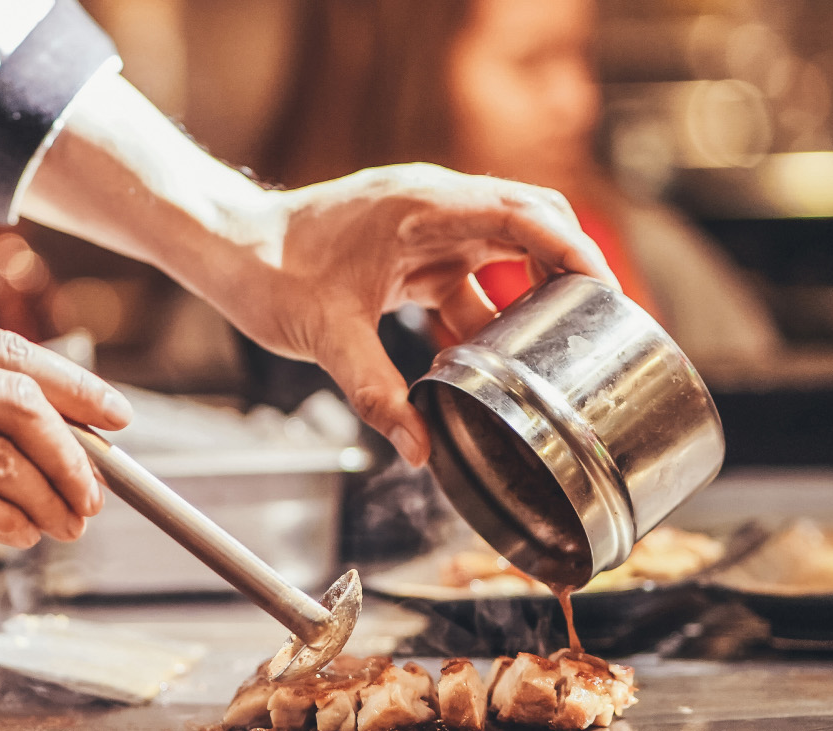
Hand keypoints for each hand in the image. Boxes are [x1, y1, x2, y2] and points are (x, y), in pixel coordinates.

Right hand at [0, 299, 131, 553]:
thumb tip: (21, 407)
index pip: (11, 351)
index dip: (77, 387)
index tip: (118, 418)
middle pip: (20, 403)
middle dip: (77, 452)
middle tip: (100, 488)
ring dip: (49, 496)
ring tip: (67, 521)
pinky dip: (6, 522)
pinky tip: (19, 534)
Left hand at [230, 163, 616, 465]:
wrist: (225, 247)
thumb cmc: (268, 273)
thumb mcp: (325, 338)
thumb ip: (376, 393)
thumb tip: (419, 448)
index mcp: (423, 208)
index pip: (525, 212)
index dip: (575, 248)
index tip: (606, 292)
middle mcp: (431, 207)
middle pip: (528, 223)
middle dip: (566, 270)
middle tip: (596, 322)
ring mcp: (420, 227)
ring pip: (498, 253)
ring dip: (525, 295)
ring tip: (553, 348)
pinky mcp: (406, 251)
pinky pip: (463, 276)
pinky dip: (481, 312)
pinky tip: (486, 358)